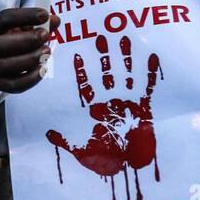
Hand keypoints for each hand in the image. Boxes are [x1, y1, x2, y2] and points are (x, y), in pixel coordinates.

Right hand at [0, 7, 59, 92]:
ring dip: (33, 58)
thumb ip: (33, 23)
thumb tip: (55, 20)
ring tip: (46, 51)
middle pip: (3, 45)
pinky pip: (16, 85)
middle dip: (29, 39)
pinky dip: (32, 78)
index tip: (44, 15)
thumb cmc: (1, 40)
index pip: (4, 19)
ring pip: (12, 65)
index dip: (25, 16)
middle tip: (45, 35)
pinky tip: (42, 69)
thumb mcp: (11, 27)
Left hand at [46, 36, 161, 180]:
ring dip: (126, 57)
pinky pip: (148, 85)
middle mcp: (110, 99)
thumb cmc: (104, 157)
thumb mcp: (79, 148)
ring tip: (125, 37)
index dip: (82, 69)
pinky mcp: (144, 105)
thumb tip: (47, 133)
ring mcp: (128, 100)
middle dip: (104, 55)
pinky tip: (152, 55)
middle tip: (101, 34)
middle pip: (106, 72)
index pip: (85, 83)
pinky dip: (150, 71)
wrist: (127, 165)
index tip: (76, 52)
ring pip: (126, 74)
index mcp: (93, 106)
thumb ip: (63, 140)